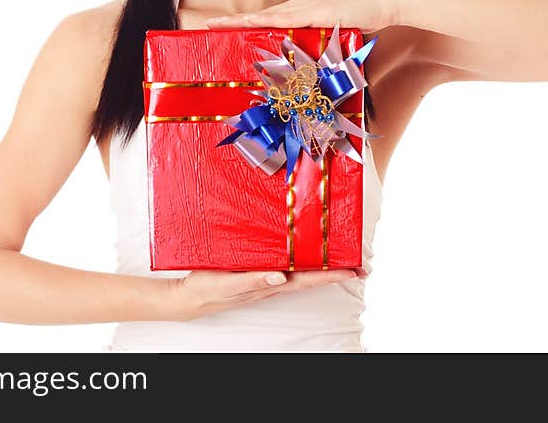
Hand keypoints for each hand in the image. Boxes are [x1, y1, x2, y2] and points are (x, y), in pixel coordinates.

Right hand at [169, 267, 366, 321]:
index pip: (308, 279)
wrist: (189, 295)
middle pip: (310, 275)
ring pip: (299, 270)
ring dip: (319, 265)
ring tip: (338, 257)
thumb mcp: (229, 284)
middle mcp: (273, 281)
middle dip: (333, 271)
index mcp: (270, 284)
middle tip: (358, 264)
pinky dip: (298, 259)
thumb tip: (281, 277)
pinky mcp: (255, 271)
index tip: (355, 271)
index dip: (331, 275)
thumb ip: (254, 281)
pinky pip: (283, 265)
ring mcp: (265, 277)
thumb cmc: (209, 289)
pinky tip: (302, 252)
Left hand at [204, 0, 398, 35]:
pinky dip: (262, 20)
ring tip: (214, 25)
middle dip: (232, 22)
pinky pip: (282, 17)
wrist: (388, 4)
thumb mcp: (339, 38)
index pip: (268, 19)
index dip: (245, 24)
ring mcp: (306, 6)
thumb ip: (324, 49)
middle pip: (259, 16)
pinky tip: (245, 22)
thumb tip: (315, 71)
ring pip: (264, 15)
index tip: (224, 30)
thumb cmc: (367, 23)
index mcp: (303, 12)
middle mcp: (299, 5)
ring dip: (239, 21)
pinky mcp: (314, 10)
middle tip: (206, 26)